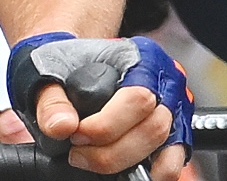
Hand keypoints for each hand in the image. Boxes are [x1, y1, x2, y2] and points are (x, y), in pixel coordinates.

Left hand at [10, 33, 190, 179]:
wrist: (78, 65)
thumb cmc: (71, 64)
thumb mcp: (53, 71)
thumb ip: (52, 100)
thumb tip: (61, 127)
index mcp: (142, 58)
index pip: (136, 99)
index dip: (105, 126)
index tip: (75, 136)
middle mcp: (165, 83)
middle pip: (153, 128)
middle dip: (110, 151)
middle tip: (78, 153)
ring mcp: (173, 109)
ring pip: (163, 148)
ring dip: (125, 162)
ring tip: (90, 158)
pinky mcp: (173, 133)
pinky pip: (173, 161)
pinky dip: (154, 173)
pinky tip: (125, 172)